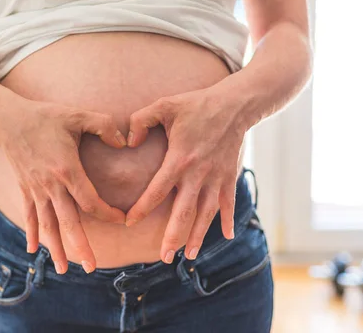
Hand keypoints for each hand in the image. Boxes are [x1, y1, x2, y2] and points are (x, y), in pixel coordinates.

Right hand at [0, 97, 126, 273]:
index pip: (90, 201)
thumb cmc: (46, 116)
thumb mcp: (78, 115)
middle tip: (91, 267)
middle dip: (80, 246)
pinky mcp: (25, 188)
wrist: (8, 119)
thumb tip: (124, 141)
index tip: (121, 218)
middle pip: (67, 222)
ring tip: (62, 269)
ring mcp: (35, 189)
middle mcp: (50, 185)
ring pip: (47, 225)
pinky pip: (29, 215)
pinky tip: (32, 249)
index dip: (107, 213)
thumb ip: (104, 126)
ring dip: (55, 247)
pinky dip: (31, 232)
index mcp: (66, 169)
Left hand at [125, 88, 246, 262]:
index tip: (129, 222)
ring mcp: (217, 178)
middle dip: (173, 236)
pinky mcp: (230, 176)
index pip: (157, 191)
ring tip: (189, 256)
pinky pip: (229, 203)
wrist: (235, 104)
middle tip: (164, 257)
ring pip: (206, 213)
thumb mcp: (164, 105)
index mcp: (180, 159)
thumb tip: (128, 142)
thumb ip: (140, 121)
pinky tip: (228, 235)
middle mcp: (199, 174)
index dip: (142, 209)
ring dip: (198, 236)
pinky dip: (229, 219)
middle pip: (184, 212)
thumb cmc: (196, 104)